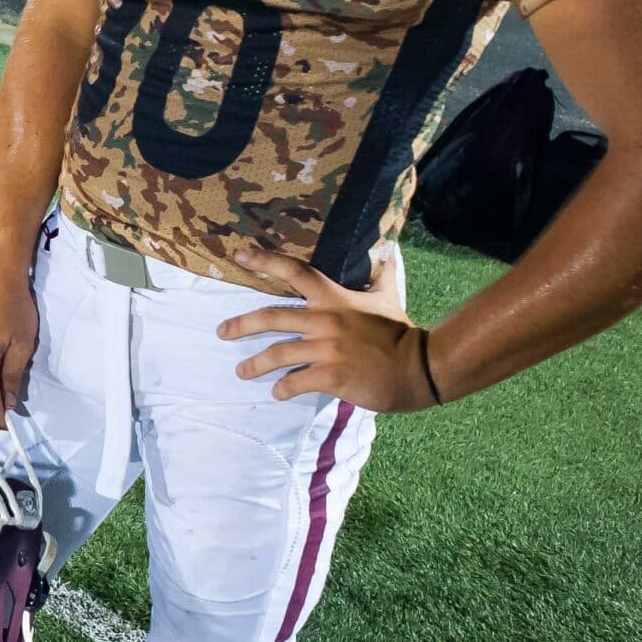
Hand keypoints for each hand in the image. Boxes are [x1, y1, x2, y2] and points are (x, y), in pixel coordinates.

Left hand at [220, 246, 436, 412]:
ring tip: (241, 372)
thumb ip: (382, 273)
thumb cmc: (401, 332)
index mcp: (334, 298)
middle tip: (221, 332)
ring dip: (255, 364)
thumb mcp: (389, 297)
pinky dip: (282, 388)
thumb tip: (388, 249)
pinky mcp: (331, 376)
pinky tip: (277, 392)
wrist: (420, 367)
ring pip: (278, 354)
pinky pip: (296, 381)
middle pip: (271, 317)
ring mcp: (326, 349)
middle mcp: (325, 320)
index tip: (238, 257)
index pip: (294, 271)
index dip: (265, 261)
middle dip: (241, 325)